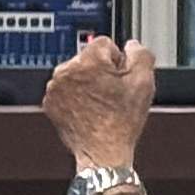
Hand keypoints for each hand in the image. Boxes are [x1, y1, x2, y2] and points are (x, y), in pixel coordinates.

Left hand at [43, 35, 156, 171]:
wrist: (103, 151)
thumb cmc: (122, 121)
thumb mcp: (144, 83)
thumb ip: (141, 55)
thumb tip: (132, 45)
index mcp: (87, 62)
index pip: (104, 43)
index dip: (118, 60)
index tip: (121, 76)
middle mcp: (65, 71)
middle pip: (88, 58)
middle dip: (101, 70)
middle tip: (113, 92)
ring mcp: (54, 88)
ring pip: (76, 73)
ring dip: (88, 82)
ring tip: (102, 103)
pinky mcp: (49, 102)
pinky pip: (65, 90)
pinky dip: (76, 96)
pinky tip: (90, 109)